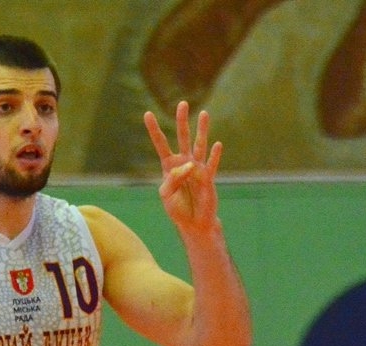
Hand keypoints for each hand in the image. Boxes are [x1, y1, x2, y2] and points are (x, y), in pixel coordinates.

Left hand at [144, 101, 222, 233]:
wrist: (194, 223)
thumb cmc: (178, 209)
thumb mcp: (167, 195)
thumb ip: (173, 179)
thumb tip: (189, 165)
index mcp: (169, 166)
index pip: (161, 144)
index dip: (154, 130)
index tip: (148, 114)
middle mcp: (184, 163)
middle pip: (182, 138)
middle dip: (182, 121)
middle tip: (182, 104)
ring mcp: (197, 169)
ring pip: (200, 145)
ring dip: (202, 130)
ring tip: (204, 113)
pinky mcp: (208, 178)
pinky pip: (212, 164)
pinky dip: (214, 156)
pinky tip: (217, 144)